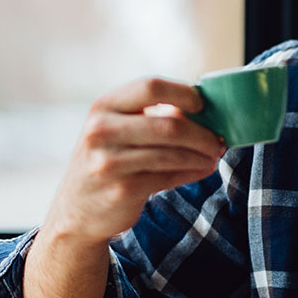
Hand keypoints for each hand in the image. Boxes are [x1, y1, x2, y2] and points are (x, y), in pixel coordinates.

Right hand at [45, 77, 225, 243]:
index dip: (184, 94)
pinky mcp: (122, 190)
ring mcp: (109, 162)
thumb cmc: (110, 159)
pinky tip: (203, 169)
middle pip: (168, 125)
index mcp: (104, 106)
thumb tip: (206, 109)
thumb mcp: (118, 129)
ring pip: (172, 154)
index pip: (151, 87)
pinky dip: (193, 172)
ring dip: (202, 155)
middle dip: (203, 133)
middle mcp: (101, 131)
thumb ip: (153, 115)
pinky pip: (169, 177)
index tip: (204, 105)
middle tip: (220, 139)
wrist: (77, 210)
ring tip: (215, 154)